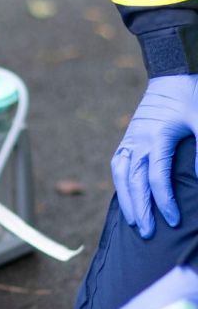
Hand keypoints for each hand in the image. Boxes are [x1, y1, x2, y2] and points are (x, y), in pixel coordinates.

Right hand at [112, 75, 197, 238]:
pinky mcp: (128, 138)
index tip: (173, 220)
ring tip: (134, 222)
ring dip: (126, 199)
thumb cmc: (191, 98)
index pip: (156, 178)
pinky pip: (118, 165)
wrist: (172, 74)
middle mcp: (138, 140)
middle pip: (134, 181)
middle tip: (148, 233)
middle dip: (141, 209)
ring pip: (121, 175)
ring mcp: (130, 139)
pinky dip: (120, 183)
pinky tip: (126, 197)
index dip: (164, 201)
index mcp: (157, 138)